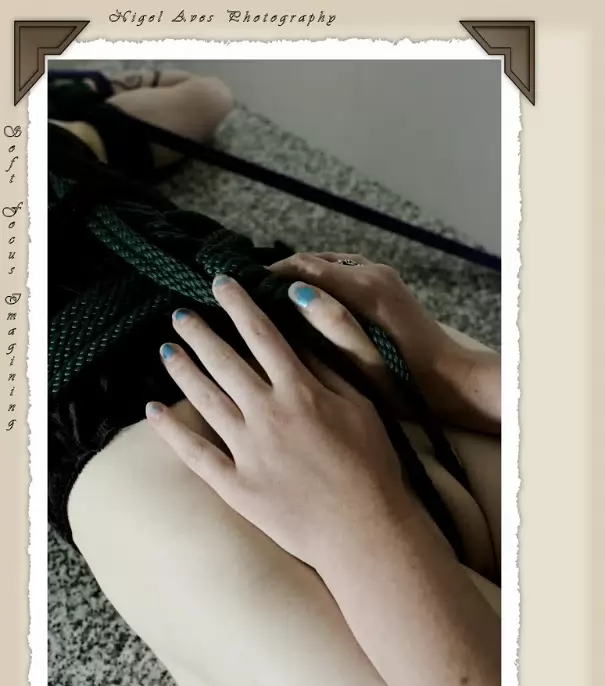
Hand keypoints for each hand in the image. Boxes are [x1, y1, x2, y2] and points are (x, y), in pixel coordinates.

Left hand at [146, 275, 412, 568]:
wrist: (364, 530)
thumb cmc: (373, 466)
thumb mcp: (363, 404)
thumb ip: (330, 365)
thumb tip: (300, 332)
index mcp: (299, 390)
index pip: (262, 335)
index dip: (239, 305)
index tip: (220, 284)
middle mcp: (267, 414)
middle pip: (225, 362)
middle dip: (201, 333)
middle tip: (181, 314)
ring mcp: (246, 450)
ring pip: (204, 399)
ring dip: (182, 370)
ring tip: (166, 350)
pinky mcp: (236, 485)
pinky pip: (195, 453)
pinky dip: (171, 431)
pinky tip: (152, 410)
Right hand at [269, 253, 499, 431]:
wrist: (451, 380)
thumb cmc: (405, 381)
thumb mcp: (363, 359)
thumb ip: (330, 323)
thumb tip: (294, 293)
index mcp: (364, 287)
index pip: (305, 266)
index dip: (270, 273)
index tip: (241, 287)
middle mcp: (372, 273)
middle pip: (314, 260)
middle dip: (280, 274)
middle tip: (249, 295)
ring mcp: (381, 277)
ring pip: (328, 265)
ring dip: (299, 277)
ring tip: (269, 300)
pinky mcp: (386, 287)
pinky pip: (342, 274)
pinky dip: (319, 282)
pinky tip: (303, 304)